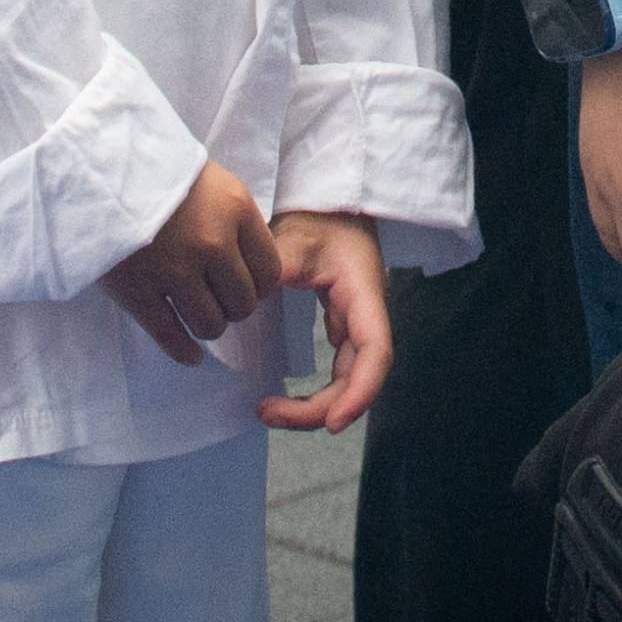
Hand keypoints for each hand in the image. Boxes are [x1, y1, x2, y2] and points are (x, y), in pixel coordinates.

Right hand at [99, 160, 277, 369]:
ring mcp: (174, 270)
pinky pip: (171, 337)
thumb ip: (236, 220)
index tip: (248, 285)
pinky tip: (190, 354)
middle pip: (243, 304)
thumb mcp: (211, 181)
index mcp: (235, 210)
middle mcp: (211, 243)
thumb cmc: (157, 168)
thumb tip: (254, 265)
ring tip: (198, 314)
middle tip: (218, 299)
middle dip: (233, 306)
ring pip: (211, 325)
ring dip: (207, 324)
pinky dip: (184, 352)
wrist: (96, 164)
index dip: (260, 286)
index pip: (270, 271)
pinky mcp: (138, 291)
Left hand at [262, 210, 391, 432]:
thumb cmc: (317, 215)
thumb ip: (276, 268)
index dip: (359, 393)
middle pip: (358, 378)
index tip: (332, 422)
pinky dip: (315, 393)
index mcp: (364, 295)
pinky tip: (284, 400)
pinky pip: (336, 370)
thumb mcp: (294, 238)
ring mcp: (355, 323)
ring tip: (267, 411)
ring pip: (347, 380)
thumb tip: (246, 299)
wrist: (329, 199)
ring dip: (315, 406)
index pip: (375, 353)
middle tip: (268, 413)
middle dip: (320, 408)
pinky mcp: (341, 325)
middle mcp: (367, 316)